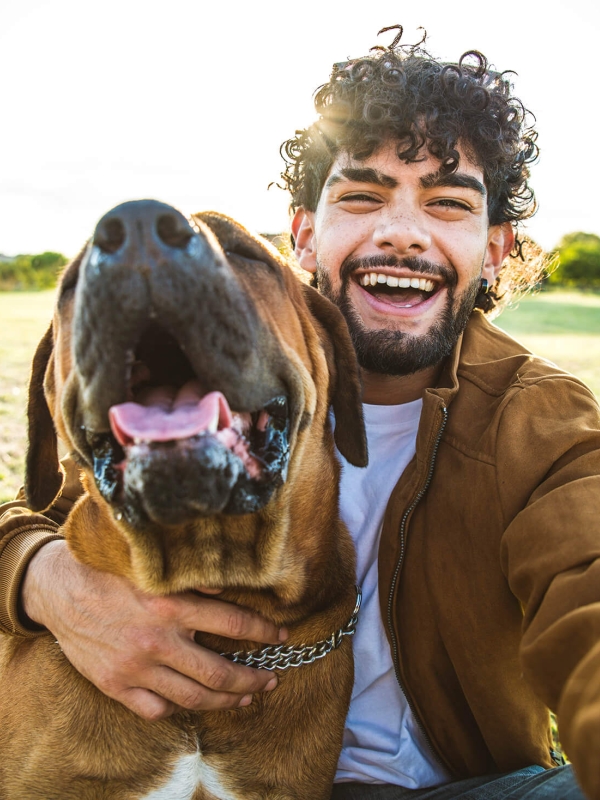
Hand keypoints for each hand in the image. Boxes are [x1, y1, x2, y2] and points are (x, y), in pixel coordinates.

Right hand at [22, 540, 284, 719]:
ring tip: (244, 699)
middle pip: (219, 672)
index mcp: (171, 604)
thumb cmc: (109, 570)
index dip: (264, 631)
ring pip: (193, 697)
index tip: (281, 635)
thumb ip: (191, 577)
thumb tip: (229, 586)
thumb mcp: (152, 564)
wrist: (58, 590)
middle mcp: (157, 640)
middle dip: (252, 679)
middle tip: (271, 680)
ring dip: (225, 701)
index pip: (233, 623)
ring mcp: (136, 667)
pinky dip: (178, 709)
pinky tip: (192, 703)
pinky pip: (155, 709)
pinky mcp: (116, 685)